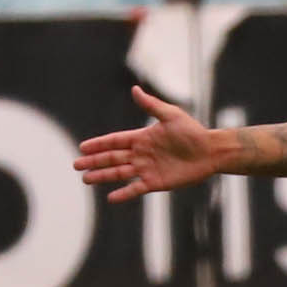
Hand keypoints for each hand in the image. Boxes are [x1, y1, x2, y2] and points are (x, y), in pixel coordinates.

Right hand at [75, 86, 222, 202]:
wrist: (211, 151)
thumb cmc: (193, 131)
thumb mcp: (171, 115)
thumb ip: (151, 105)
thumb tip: (134, 89)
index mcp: (142, 137)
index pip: (115, 141)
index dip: (99, 144)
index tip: (83, 147)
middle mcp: (142, 154)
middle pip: (112, 158)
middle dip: (94, 161)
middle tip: (76, 165)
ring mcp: (147, 169)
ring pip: (119, 173)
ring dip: (102, 176)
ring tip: (86, 179)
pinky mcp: (156, 182)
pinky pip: (136, 188)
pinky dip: (124, 193)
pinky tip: (110, 198)